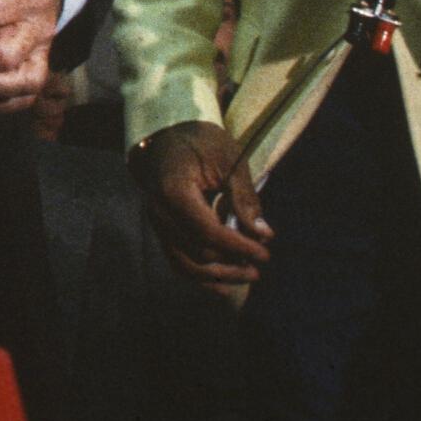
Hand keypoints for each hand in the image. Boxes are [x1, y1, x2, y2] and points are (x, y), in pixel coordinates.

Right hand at [130, 120, 270, 293]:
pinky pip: (177, 260)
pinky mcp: (160, 228)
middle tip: (260, 263)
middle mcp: (159, 211)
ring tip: (247, 276)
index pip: (208, 231)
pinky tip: (222, 285)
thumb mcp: (228, 159)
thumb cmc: (200, 141)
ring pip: (185, 263)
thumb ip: (244, 197)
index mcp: (174, 190)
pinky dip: (199, 276)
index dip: (238, 247)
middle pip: (198, 251)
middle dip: (232, 262)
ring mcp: (156, 222)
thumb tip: (263, 234)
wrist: (165, 134)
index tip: (265, 254)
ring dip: (218, 275)